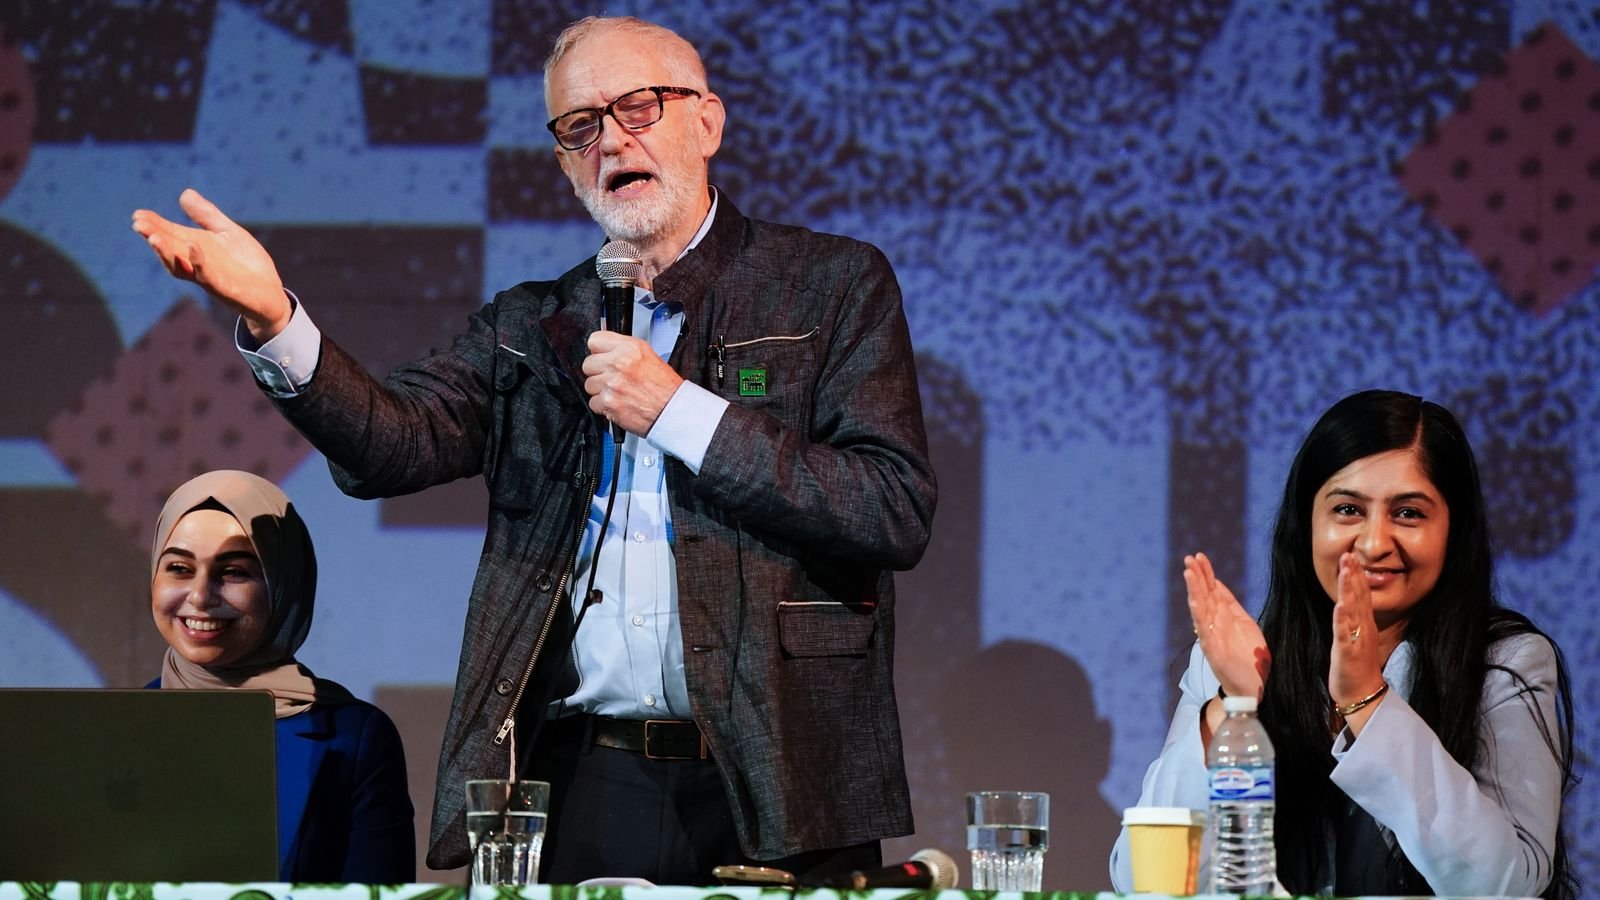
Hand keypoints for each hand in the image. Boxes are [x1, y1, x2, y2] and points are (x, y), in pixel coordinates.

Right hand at [131, 189, 289, 340]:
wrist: (271, 293)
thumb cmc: (246, 263)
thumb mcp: (227, 232)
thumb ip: (206, 215)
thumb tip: (184, 193)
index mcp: (196, 247)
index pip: (170, 235)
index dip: (155, 225)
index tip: (138, 214)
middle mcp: (196, 263)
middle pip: (170, 250)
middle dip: (154, 237)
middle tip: (138, 223)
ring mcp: (209, 276)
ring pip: (181, 266)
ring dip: (166, 252)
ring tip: (153, 237)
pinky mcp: (225, 288)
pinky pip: (208, 276)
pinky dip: (199, 262)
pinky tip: (194, 246)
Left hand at [582, 330, 682, 435]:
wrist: (672, 410)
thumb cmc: (665, 387)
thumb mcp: (648, 355)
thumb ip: (623, 350)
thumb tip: (605, 349)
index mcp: (629, 348)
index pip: (595, 340)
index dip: (599, 351)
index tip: (602, 356)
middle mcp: (619, 363)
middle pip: (588, 363)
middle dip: (598, 372)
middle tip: (612, 378)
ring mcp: (612, 383)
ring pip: (589, 384)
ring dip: (600, 390)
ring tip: (617, 392)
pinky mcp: (608, 402)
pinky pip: (593, 402)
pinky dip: (603, 406)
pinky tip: (618, 403)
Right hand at [1184, 552, 1269, 699]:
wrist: (1253, 687)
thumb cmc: (1249, 658)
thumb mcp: (1246, 624)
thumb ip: (1232, 606)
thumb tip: (1219, 585)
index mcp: (1224, 616)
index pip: (1213, 590)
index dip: (1207, 573)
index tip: (1199, 556)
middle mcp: (1215, 624)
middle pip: (1204, 595)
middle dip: (1197, 576)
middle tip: (1189, 558)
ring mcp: (1212, 636)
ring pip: (1201, 609)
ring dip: (1194, 590)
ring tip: (1189, 573)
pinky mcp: (1213, 650)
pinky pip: (1204, 630)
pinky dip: (1199, 615)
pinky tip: (1194, 602)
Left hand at [1329, 552, 1384, 713]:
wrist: (1363, 694)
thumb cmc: (1357, 665)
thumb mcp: (1356, 636)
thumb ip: (1354, 618)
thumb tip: (1348, 601)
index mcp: (1364, 624)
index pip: (1361, 595)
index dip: (1356, 575)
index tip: (1350, 556)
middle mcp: (1363, 628)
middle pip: (1359, 597)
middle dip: (1353, 575)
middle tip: (1348, 555)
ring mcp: (1356, 640)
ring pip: (1353, 611)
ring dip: (1350, 590)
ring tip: (1346, 572)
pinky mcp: (1348, 653)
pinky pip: (1345, 635)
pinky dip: (1342, 620)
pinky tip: (1340, 607)